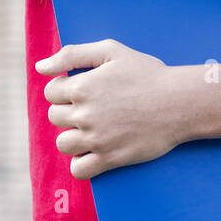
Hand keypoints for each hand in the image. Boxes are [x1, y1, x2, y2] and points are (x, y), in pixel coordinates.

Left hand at [36, 38, 181, 179]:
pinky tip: (94, 150)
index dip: (65, 88)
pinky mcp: (110, 159)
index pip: (51, 92)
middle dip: (69, 111)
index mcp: (83, 86)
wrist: (180, 102)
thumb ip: (71, 55)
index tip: (84, 88)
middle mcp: (85, 114)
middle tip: (93, 107)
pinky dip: (81, 163)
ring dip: (73, 136)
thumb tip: (40, 67)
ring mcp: (97, 139)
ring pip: (63, 144)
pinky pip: (79, 170)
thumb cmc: (147, 73)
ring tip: (92, 128)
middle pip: (55, 117)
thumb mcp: (111, 51)